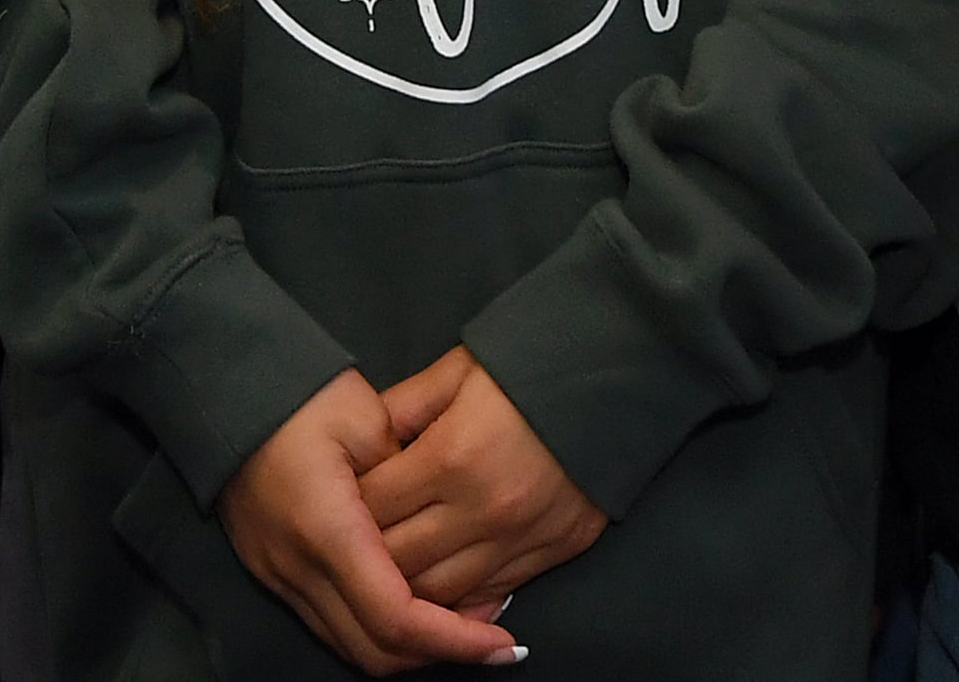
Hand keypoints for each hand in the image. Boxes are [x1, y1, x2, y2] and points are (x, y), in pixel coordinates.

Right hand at [221, 372, 527, 672]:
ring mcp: (279, 577)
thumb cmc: (302, 392)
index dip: (453, 640)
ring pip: (350, 646)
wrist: (226, 388)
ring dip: (406, 648)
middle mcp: (298, 568)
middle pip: (375, 650)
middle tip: (489, 639)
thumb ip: (408, 477)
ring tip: (458, 624)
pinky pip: (330, 625)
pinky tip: (408, 605)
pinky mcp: (271, 573)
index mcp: (326, 530)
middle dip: (437, 654)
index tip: (501, 644)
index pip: (396, 616)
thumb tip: (440, 522)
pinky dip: (374, 628)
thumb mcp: (368, 419)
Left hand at [363, 346, 606, 615]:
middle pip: (402, 560)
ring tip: (392, 572)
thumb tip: (362, 436)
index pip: (376, 506)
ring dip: (412, 587)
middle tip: (354, 545)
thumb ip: (406, 406)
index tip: (338, 502)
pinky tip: (443, 590)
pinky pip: (492, 593)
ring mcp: (522, 536)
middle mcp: (484, 508)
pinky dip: (462, 598)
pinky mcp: (556, 550)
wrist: (620, 370)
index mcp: (453, 455)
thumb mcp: (459, 369)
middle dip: (370, 555)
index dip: (348, 507)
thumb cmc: (532, 360)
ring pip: (444, 591)